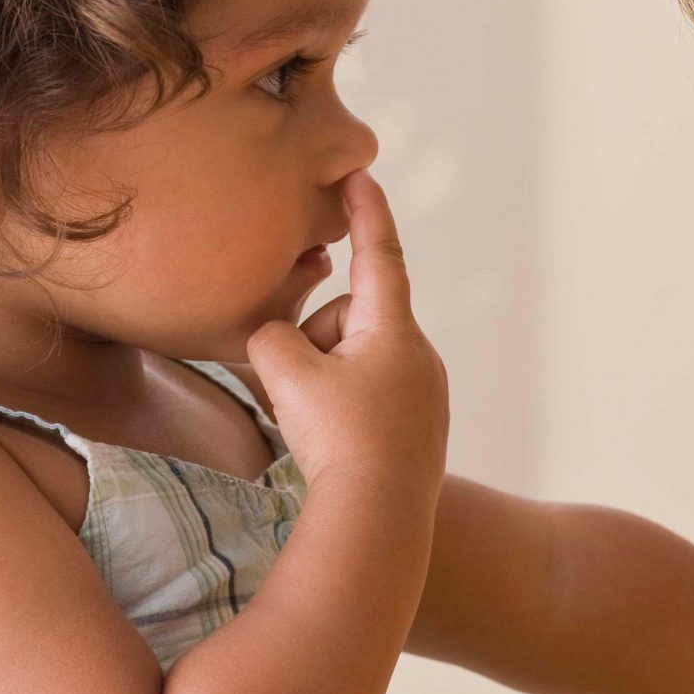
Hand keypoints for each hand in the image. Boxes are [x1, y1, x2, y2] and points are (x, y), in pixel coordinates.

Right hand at [243, 170, 447, 499]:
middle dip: (313, 337)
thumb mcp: (286, 374)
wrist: (380, 521)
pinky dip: (337, 408)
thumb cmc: (340, 441)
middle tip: (291, 381)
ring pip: (351, 361)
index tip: (359, 172)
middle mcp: (418, 355)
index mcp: (394, 329)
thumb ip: (271, 337)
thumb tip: (277, 340)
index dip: (365, 211)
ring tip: (310, 424)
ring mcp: (422, 395)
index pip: (379, 252)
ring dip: (320, 378)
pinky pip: (363, 397)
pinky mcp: (416, 430)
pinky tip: (327, 444)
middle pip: (349, 319)